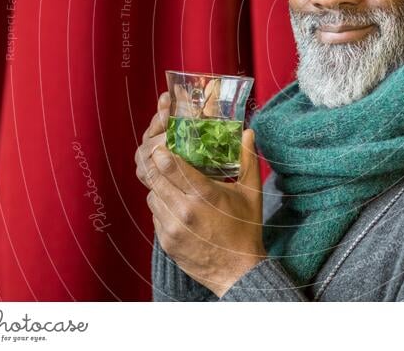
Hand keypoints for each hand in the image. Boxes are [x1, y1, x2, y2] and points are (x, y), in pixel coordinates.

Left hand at [138, 98, 265, 296]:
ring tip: (171, 183)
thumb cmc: (246, 229)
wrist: (237, 271)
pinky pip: (155, 215)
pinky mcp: (165, 241)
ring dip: (158, 187)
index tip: (164, 145)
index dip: (163, 152)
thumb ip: (248, 159)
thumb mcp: (251, 192)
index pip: (171, 166)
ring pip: (152, 196)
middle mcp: (183, 210)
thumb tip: (247, 132)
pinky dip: (161, 206)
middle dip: (156, 165)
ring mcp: (171, 227)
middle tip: (161, 158)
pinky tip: (175, 205)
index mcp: (204, 195)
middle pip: (155, 178)